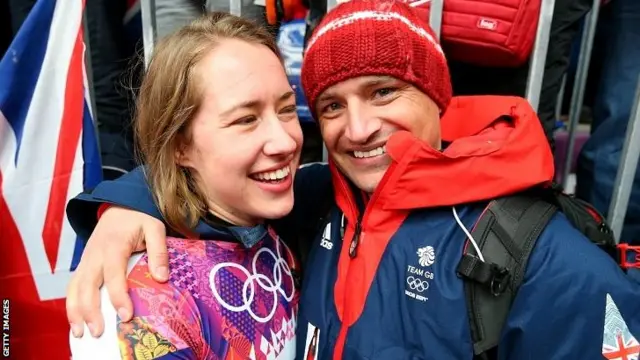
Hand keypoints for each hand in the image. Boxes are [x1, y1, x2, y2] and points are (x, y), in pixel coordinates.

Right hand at [66, 206, 166, 337]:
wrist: (120, 204)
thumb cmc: (139, 218)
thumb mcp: (155, 227)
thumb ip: (159, 251)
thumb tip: (162, 277)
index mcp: (113, 245)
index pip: (113, 275)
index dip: (118, 296)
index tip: (126, 316)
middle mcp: (95, 254)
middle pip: (88, 285)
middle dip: (90, 310)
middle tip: (98, 332)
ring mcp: (86, 260)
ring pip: (75, 287)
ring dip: (75, 311)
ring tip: (80, 333)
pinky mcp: (84, 264)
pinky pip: (73, 286)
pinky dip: (71, 304)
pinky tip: (76, 321)